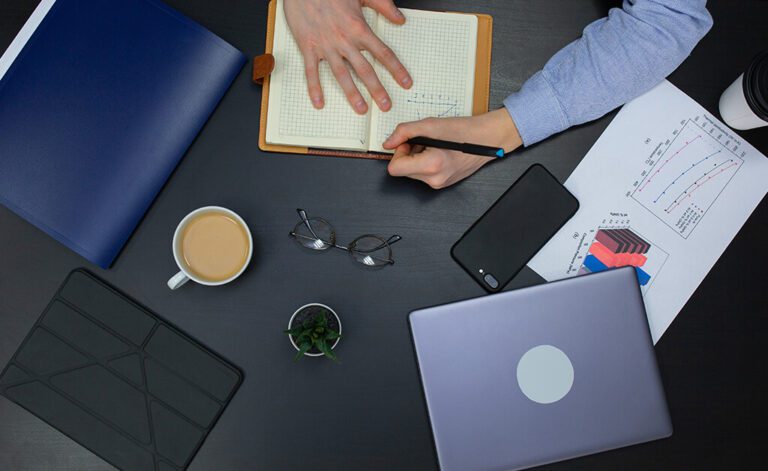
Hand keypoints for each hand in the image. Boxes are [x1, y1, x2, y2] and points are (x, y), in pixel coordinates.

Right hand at [283, 0, 412, 113]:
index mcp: (359, 27)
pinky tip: (319, 102)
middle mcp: (344, 40)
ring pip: (341, 74)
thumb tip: (400, 18)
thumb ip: (383, 5)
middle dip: (376, 89)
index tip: (405, 82)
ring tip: (360, 108)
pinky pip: (311, 71)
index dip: (396, 69)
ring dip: (352, 93)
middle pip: (365, 69)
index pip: (383, 53)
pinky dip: (314, 88)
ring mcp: (325, 45)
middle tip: (385, 105)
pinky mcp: (308, 46)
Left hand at [383, 109, 522, 188]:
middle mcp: (434, 179)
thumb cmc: (464, 131)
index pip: (394, 169)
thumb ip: (404, 132)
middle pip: (403, 171)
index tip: (408, 143)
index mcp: (431, 165)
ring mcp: (439, 184)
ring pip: (412, 173)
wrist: (486, 139)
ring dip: (417, 158)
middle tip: (424, 142)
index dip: (398, 153)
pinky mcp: (442, 184)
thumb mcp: (430, 125)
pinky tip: (439, 153)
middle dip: (408, 154)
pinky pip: (424, 174)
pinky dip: (426, 163)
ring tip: (434, 146)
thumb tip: (388, 142)